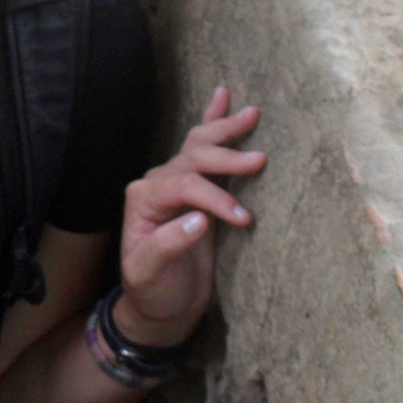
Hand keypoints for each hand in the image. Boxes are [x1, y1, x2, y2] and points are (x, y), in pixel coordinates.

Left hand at [113, 86, 263, 348]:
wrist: (160, 305)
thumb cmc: (153, 291)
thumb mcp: (150, 275)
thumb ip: (168, 245)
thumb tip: (199, 220)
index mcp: (144, 200)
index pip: (183, 185)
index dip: (214, 198)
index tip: (244, 219)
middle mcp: (157, 185)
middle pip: (192, 158)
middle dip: (225, 157)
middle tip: (259, 160)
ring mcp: (175, 183)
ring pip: (198, 146)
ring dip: (225, 129)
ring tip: (252, 114)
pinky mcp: (195, 188)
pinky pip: (202, 149)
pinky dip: (212, 121)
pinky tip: (223, 97)